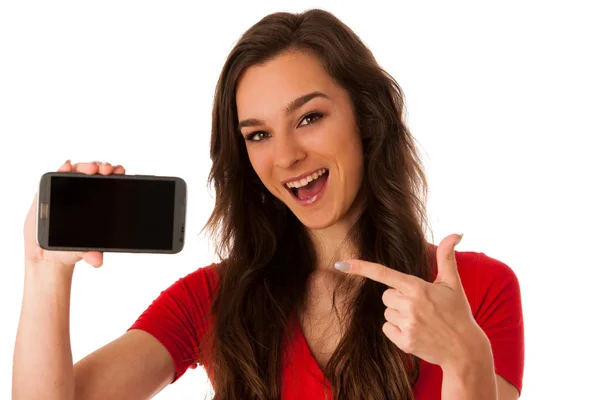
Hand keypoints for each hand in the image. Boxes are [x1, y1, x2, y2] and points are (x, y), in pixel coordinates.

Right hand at [24, 160, 125, 268]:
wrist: (46, 254)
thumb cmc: (70, 248)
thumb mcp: (83, 251)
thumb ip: (90, 253)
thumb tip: (97, 262)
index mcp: (97, 204)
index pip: (109, 184)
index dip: (116, 176)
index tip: (121, 171)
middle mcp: (83, 194)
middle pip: (95, 174)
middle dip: (103, 168)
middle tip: (108, 170)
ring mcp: (66, 190)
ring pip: (78, 171)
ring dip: (86, 166)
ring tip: (93, 167)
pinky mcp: (49, 192)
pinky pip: (57, 176)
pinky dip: (63, 169)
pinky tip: (67, 166)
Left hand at [334, 234, 488, 368]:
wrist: (464, 349)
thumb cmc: (457, 313)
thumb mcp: (453, 283)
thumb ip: (446, 256)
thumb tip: (457, 233)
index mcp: (417, 287)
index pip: (383, 273)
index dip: (361, 267)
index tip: (341, 264)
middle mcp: (409, 305)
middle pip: (385, 295)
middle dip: (398, 298)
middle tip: (420, 306)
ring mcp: (406, 324)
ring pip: (387, 312)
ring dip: (399, 315)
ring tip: (421, 320)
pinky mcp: (404, 341)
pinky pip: (387, 328)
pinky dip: (397, 330)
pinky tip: (415, 332)